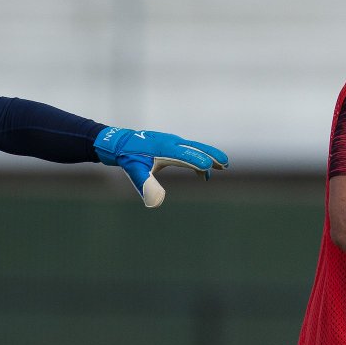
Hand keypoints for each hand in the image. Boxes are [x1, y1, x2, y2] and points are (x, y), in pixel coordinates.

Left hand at [94, 127, 228, 207]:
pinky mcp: (171, 144)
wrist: (119, 143)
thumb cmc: (128, 157)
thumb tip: (156, 202)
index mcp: (165, 148)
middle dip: (211, 155)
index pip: (186, 155)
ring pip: (195, 148)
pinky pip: (189, 151)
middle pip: (196, 148)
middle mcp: (172, 143)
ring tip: (223, 166)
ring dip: (208, 156)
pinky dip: (198, 159)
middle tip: (226, 163)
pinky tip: (202, 172)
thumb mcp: (135, 171)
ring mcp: (172, 142)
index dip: (198, 162)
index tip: (210, 169)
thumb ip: (146, 185)